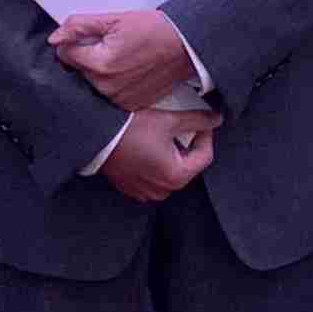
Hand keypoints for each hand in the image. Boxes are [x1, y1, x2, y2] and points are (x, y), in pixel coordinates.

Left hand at [50, 6, 195, 107]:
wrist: (185, 47)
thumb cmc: (156, 31)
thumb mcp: (115, 19)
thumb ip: (79, 26)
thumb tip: (56, 37)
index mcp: (100, 65)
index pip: (64, 54)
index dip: (74, 41)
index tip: (91, 37)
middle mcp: (107, 87)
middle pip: (78, 70)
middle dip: (87, 56)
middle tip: (111, 45)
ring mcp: (118, 99)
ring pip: (92, 83)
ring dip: (100, 71)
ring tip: (122, 58)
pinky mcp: (129, 105)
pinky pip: (109, 94)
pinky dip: (113, 83)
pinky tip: (128, 71)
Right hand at [98, 103, 216, 204]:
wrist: (96, 136)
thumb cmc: (130, 129)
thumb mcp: (168, 120)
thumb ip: (197, 120)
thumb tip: (216, 119)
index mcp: (176, 176)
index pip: (205, 156)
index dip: (206, 135)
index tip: (200, 121)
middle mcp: (163, 190)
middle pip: (188, 165)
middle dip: (187, 145)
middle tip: (179, 126)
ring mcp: (146, 192)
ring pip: (171, 172)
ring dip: (171, 155)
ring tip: (162, 136)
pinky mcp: (132, 189)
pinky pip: (153, 177)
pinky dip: (155, 164)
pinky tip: (147, 147)